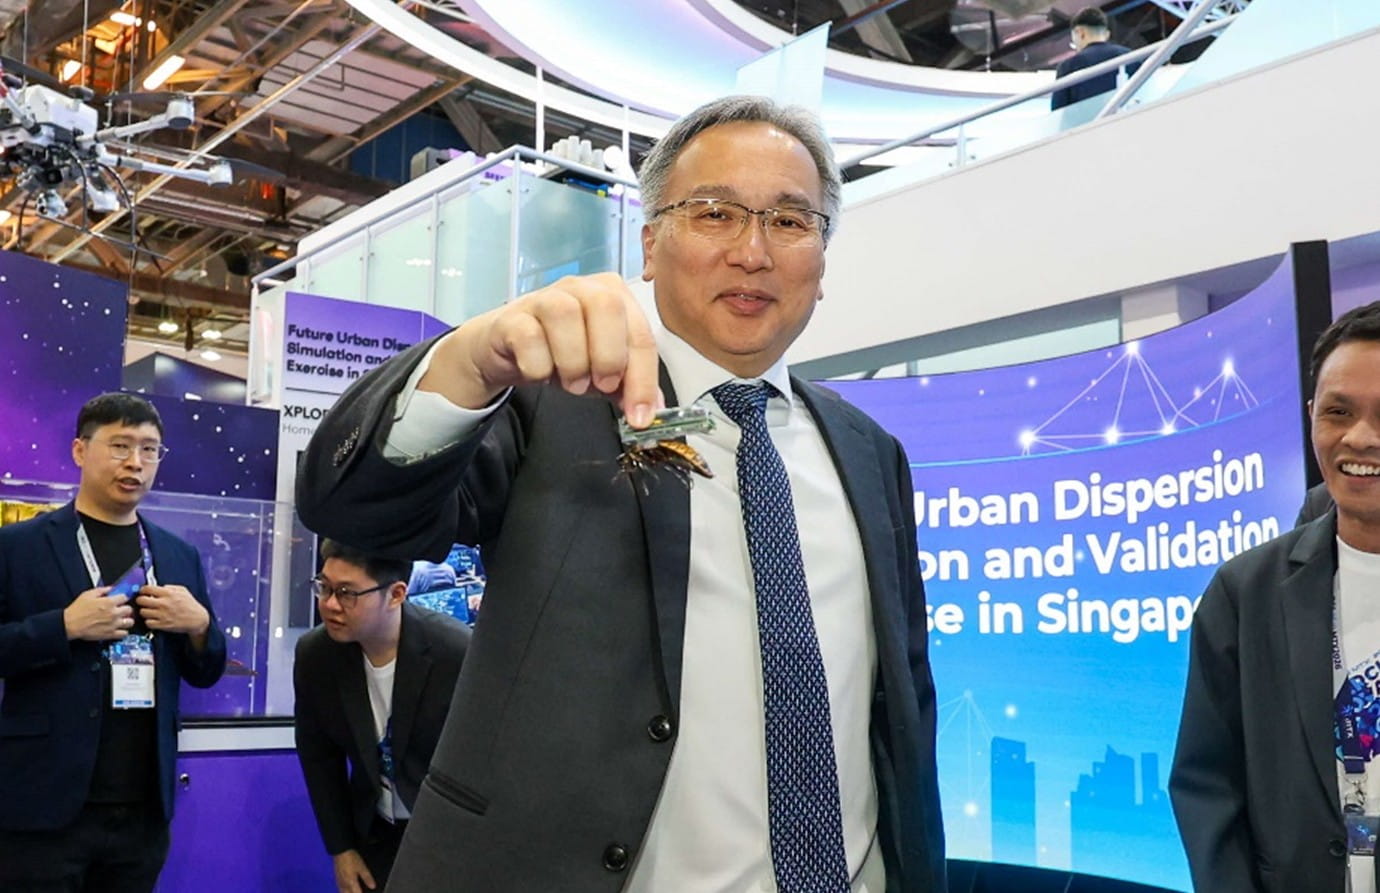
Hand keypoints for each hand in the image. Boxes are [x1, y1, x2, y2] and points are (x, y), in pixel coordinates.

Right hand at [63, 587, 133, 640]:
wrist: (70, 624)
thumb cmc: (77, 610)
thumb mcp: (88, 594)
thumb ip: (102, 590)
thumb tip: (110, 588)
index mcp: (109, 602)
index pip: (125, 597)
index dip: (122, 598)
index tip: (119, 600)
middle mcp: (113, 613)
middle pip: (129, 609)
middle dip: (125, 608)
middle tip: (120, 609)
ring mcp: (113, 624)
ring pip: (130, 622)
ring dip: (126, 620)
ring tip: (121, 619)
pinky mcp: (110, 634)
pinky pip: (124, 634)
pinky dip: (123, 631)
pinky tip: (118, 629)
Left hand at [136, 584, 209, 635]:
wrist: (198, 619)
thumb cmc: (190, 605)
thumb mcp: (183, 591)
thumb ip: (170, 587)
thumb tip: (159, 587)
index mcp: (168, 593)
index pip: (147, 589)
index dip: (143, 590)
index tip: (144, 592)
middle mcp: (163, 603)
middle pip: (141, 600)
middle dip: (141, 600)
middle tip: (144, 602)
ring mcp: (162, 615)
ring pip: (142, 612)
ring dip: (145, 611)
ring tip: (150, 611)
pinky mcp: (162, 625)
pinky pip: (148, 623)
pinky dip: (149, 621)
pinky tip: (154, 619)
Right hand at [332, 849, 376, 892]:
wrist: (340, 851)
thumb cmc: (351, 859)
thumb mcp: (362, 867)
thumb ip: (367, 878)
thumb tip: (373, 887)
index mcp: (351, 883)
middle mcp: (344, 885)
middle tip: (359, 891)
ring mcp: (339, 882)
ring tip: (354, 891)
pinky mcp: (337, 878)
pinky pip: (340, 889)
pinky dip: (344, 891)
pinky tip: (347, 889)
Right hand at [421, 272, 662, 426]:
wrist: (509, 348)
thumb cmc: (562, 352)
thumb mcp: (602, 370)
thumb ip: (630, 387)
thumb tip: (651, 413)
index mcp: (613, 295)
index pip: (641, 333)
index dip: (644, 378)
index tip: (640, 416)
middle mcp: (581, 287)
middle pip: (608, 306)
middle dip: (610, 356)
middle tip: (601, 385)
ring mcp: (544, 297)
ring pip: (565, 315)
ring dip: (573, 361)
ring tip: (571, 382)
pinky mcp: (512, 317)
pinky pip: (529, 337)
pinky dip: (539, 365)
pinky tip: (540, 373)